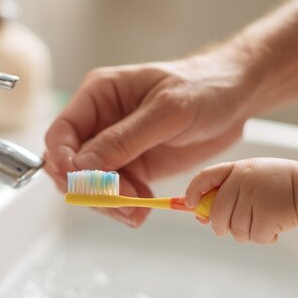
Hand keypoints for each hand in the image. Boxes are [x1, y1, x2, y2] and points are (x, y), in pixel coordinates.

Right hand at [45, 49, 264, 226]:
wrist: (236, 100)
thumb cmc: (204, 87)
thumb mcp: (166, 110)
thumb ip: (125, 138)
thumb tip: (83, 165)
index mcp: (99, 96)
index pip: (61, 133)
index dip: (62, 160)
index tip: (79, 181)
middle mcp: (101, 123)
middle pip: (71, 166)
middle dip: (90, 188)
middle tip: (121, 201)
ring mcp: (117, 148)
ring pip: (92, 185)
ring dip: (109, 202)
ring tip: (137, 210)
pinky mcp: (135, 167)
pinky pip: (117, 193)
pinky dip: (126, 205)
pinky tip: (145, 205)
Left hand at [184, 158, 297, 243]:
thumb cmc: (280, 185)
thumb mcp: (254, 177)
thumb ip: (230, 191)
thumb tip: (201, 215)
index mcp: (238, 169)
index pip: (205, 177)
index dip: (193, 192)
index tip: (190, 204)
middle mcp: (243, 181)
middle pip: (217, 213)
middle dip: (220, 226)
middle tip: (231, 229)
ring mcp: (255, 197)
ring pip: (235, 229)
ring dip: (247, 233)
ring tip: (263, 222)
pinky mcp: (266, 215)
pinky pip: (254, 237)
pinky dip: (263, 238)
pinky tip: (275, 227)